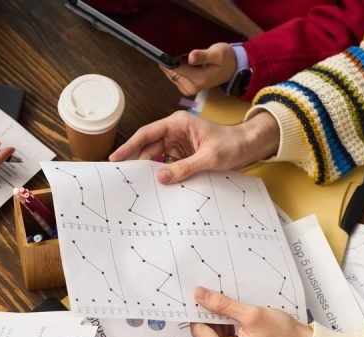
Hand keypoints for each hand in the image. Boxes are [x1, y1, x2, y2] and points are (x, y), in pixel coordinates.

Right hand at [109, 111, 278, 183]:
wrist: (248, 147)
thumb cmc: (232, 144)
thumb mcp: (209, 157)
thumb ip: (184, 167)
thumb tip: (160, 177)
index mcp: (178, 123)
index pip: (147, 134)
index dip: (130, 145)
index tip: (116, 157)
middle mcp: (175, 132)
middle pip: (149, 147)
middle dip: (137, 161)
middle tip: (123, 177)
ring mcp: (178, 144)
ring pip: (156, 158)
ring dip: (150, 170)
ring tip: (137, 184)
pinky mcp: (183, 155)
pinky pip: (168, 165)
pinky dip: (163, 174)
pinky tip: (157, 186)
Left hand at [159, 43, 236, 95]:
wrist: (231, 69)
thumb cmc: (225, 59)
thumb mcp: (217, 54)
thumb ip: (203, 56)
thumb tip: (190, 57)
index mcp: (199, 79)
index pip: (176, 68)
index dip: (168, 58)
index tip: (163, 49)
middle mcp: (191, 87)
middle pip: (171, 72)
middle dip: (170, 61)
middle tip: (171, 48)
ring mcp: (188, 89)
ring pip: (171, 75)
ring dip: (171, 65)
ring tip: (179, 54)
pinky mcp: (186, 88)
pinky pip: (174, 77)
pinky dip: (175, 68)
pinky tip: (180, 61)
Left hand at [189, 287, 312, 336]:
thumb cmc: (283, 335)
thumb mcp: (251, 314)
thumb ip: (222, 305)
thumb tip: (199, 296)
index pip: (200, 332)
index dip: (200, 314)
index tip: (201, 298)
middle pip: (207, 335)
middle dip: (212, 317)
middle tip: (219, 299)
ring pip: (216, 336)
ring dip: (221, 321)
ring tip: (234, 309)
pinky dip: (228, 327)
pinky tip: (238, 318)